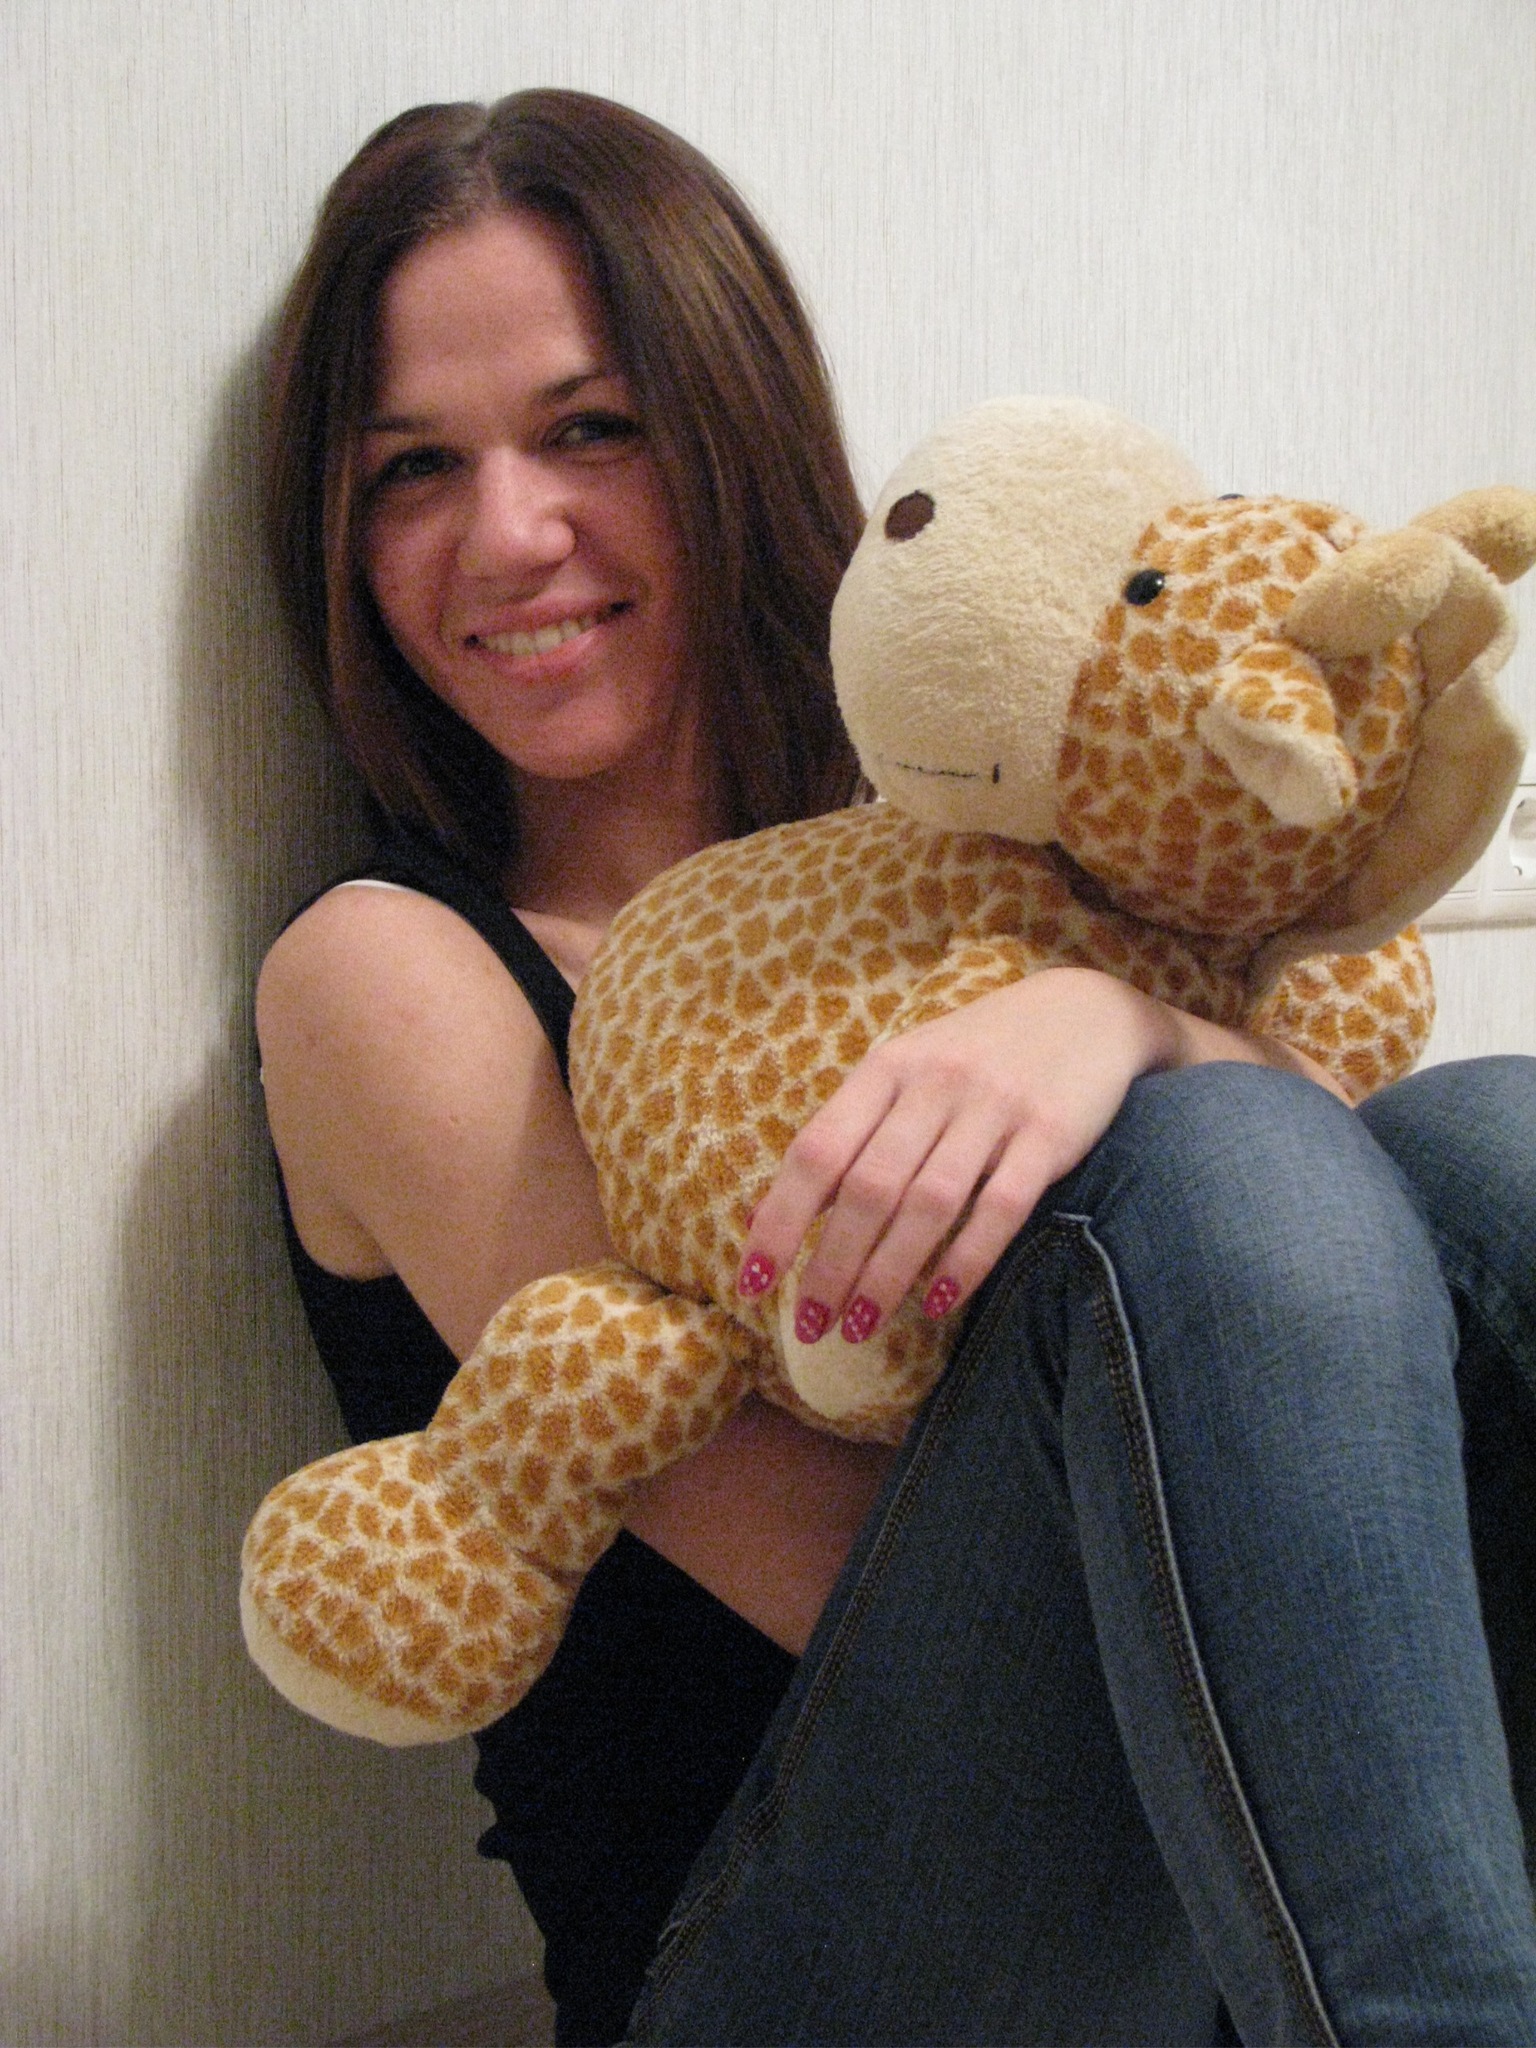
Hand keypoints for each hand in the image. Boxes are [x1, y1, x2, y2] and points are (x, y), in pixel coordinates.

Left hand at [737, 967, 1182, 1343]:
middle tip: (811, 1325)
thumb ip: (849, 1133)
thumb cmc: (977, 1055)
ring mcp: (995, 1107)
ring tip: (859, 1324)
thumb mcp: (906, 1071)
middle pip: (869, 1188)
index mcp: (887, 1068)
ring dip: (888, 1272)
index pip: (816, 1151)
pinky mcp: (1050, 1133)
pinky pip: (1002, 1208)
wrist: (1087, 1011)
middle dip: (832, 1265)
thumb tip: (768, 1214)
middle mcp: (935, 1084)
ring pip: (929, 1203)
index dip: (779, 1219)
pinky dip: (966, 1260)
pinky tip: (937, 1302)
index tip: (752, 1282)